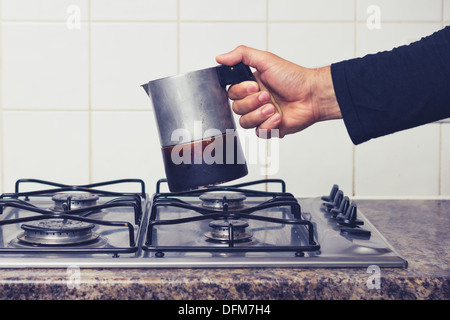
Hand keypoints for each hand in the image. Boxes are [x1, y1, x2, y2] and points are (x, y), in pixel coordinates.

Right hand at [216, 46, 341, 137]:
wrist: (312, 95)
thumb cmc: (294, 77)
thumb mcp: (266, 59)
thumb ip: (241, 55)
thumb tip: (220, 57)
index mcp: (251, 86)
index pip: (231, 93)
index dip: (240, 92)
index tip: (254, 85)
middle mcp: (254, 101)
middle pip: (236, 109)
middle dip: (252, 103)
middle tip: (267, 95)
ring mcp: (261, 116)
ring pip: (245, 122)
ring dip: (259, 114)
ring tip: (273, 107)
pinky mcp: (270, 128)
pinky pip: (258, 133)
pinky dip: (268, 125)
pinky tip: (279, 117)